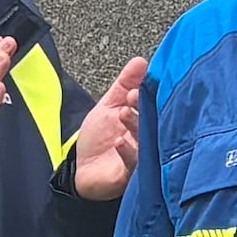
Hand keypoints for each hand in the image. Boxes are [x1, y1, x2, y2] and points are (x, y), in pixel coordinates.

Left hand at [71, 55, 145, 206]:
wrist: (81, 172)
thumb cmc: (99, 140)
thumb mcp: (109, 105)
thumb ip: (124, 84)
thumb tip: (141, 61)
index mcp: (145, 118)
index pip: (155, 102)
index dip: (150, 91)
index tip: (144, 80)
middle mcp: (147, 136)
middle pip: (153, 120)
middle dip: (143, 107)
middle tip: (133, 97)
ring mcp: (142, 156)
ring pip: (146, 140)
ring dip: (135, 125)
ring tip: (124, 113)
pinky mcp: (131, 174)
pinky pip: (134, 163)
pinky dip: (127, 151)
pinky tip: (119, 142)